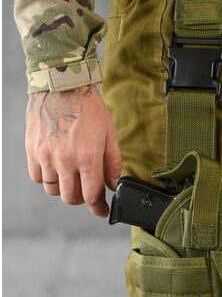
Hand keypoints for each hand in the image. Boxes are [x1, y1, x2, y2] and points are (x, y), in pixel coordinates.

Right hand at [25, 84, 121, 216]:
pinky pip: (37, 177)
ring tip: (73, 177)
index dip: (99, 208)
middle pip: (71, 198)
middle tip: (89, 191)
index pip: (92, 195)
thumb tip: (114, 185)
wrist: (62, 86)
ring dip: (65, 188)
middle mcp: (65, 161)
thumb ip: (113, 163)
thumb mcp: (110, 134)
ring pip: (53, 190)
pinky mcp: (32, 151)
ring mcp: (46, 156)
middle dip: (83, 199)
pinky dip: (48, 178)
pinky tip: (57, 168)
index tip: (103, 211)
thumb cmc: (88, 108)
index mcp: (87, 157)